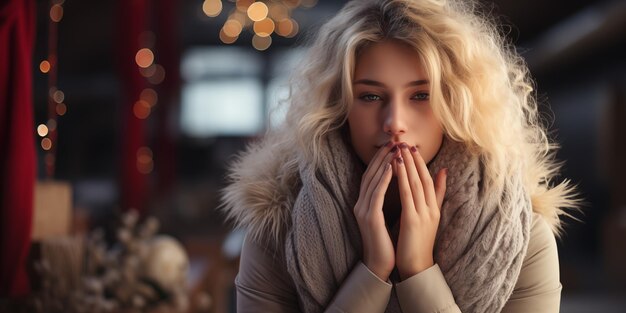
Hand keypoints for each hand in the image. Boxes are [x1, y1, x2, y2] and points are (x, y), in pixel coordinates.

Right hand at [353, 142, 396, 280]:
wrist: (380, 265)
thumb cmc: (388, 242)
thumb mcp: (390, 216)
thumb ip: (392, 199)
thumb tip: (402, 182)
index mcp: (365, 204)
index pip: (372, 176)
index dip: (381, 160)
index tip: (393, 146)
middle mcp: (361, 204)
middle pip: (370, 174)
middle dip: (382, 157)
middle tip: (394, 141)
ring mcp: (363, 210)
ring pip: (373, 181)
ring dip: (384, 163)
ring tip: (395, 150)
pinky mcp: (370, 217)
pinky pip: (377, 194)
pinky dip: (384, 179)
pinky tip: (392, 168)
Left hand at [394, 143, 446, 279]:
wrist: (417, 266)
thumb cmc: (419, 243)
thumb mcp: (429, 217)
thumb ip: (436, 196)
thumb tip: (442, 173)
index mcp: (434, 208)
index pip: (428, 180)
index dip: (421, 163)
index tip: (414, 149)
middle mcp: (431, 208)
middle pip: (423, 178)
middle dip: (414, 159)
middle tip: (406, 142)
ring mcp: (423, 213)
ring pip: (415, 182)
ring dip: (408, 164)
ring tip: (400, 149)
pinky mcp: (413, 219)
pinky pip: (407, 194)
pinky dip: (401, 178)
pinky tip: (395, 167)